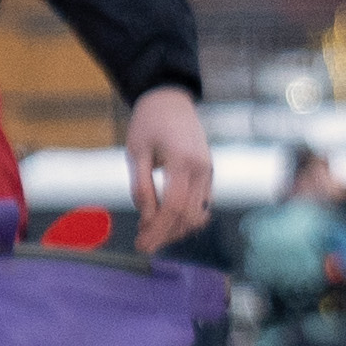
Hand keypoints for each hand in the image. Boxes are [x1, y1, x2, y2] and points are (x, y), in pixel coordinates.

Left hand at [119, 87, 215, 251]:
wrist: (170, 99)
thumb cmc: (149, 121)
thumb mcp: (136, 151)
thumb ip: (141, 186)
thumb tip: (146, 218)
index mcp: (182, 161)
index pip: (173, 206)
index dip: (157, 229)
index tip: (142, 243)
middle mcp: (202, 168)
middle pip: (188, 215)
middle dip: (166, 235)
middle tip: (145, 245)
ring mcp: (208, 171)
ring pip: (199, 214)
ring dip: (177, 230)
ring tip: (154, 236)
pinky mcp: (208, 173)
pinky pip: (202, 204)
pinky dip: (186, 218)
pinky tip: (168, 223)